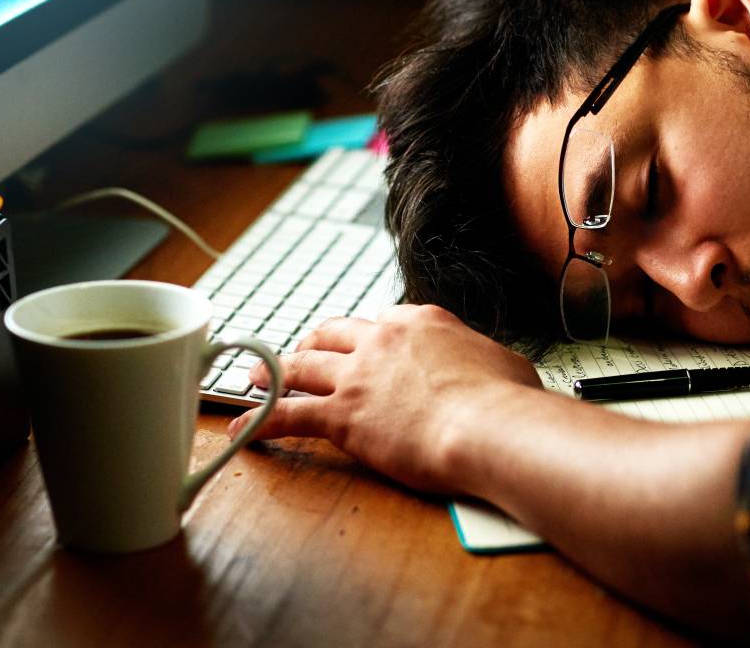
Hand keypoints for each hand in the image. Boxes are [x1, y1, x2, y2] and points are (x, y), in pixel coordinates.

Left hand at [229, 304, 543, 493]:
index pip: (380, 321)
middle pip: (332, 334)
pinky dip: (261, 419)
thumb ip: (482, 361)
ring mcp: (356, 376)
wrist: (490, 426)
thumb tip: (494, 372)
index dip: (366, 337)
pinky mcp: (341, 415)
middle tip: (298, 353)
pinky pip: (289, 414)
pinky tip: (241, 427)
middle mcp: (381, 340)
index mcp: (420, 322)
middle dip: (310, 343)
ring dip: (275, 372)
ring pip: (302, 367)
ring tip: (256, 379)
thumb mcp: (503, 362)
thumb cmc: (508, 402)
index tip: (362, 347)